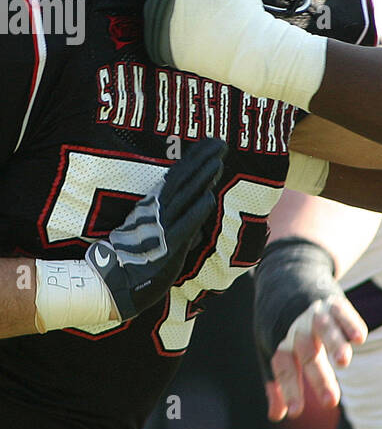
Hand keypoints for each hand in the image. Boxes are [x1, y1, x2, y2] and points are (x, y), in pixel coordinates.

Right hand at [86, 137, 224, 320]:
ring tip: (218, 160)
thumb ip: (179, 233)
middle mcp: (156, 213)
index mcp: (152, 208)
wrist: (113, 286)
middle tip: (220, 142)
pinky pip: (184, 225)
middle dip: (201, 160)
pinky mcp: (166, 246)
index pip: (176, 178)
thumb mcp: (157, 242)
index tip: (211, 144)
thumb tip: (199, 230)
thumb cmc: (136, 265)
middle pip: (182, 180)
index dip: (194, 160)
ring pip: (184, 197)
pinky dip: (196, 211)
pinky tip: (209, 198)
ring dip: (202, 178)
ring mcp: (161, 228)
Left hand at [145, 0, 325, 109]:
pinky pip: (160, 30)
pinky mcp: (160, 50)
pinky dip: (172, 27)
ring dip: (175, 5)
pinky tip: (195, 28)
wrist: (250, 51)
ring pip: (159, 6)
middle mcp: (154, 6)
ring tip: (205, 12)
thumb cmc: (238, 8)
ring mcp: (156, 31)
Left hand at [253, 238, 366, 418]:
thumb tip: (277, 417)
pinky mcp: (332, 300)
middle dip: (318, 377)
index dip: (288, 390)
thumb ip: (276, 383)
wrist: (287, 272)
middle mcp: (296, 327)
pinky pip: (342, 310)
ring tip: (344, 362)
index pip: (283, 369)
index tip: (295, 412)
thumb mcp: (269, 348)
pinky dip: (349, 323)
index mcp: (279, 341)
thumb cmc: (278, 320)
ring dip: (334, 345)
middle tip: (330, 402)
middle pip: (307, 353)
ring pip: (324, 329)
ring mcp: (314, 312)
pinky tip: (359, 338)